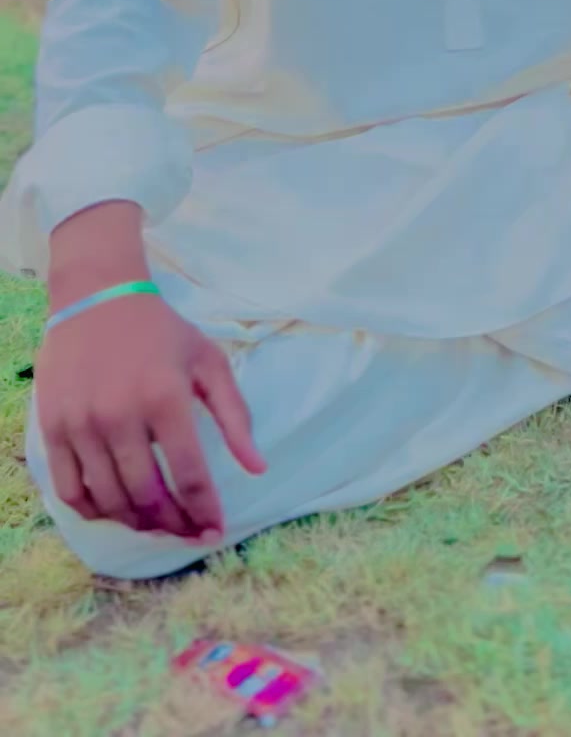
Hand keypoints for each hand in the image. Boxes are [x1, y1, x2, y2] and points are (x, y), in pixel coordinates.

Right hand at [39, 201, 264, 539]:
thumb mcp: (207, 362)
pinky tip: (116, 510)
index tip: (215, 531)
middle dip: (173, 525)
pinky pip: (71, 490)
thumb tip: (258, 468)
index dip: (204, 511)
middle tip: (188, 533)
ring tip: (157, 525)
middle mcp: (120, 416)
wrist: (96, 297)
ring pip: (110, 500)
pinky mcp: (53, 429)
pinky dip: (95, 511)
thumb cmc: (160, 330)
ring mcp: (82, 425)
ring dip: (137, 524)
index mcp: (165, 398)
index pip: (189, 475)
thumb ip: (235, 415)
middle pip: (148, 496)